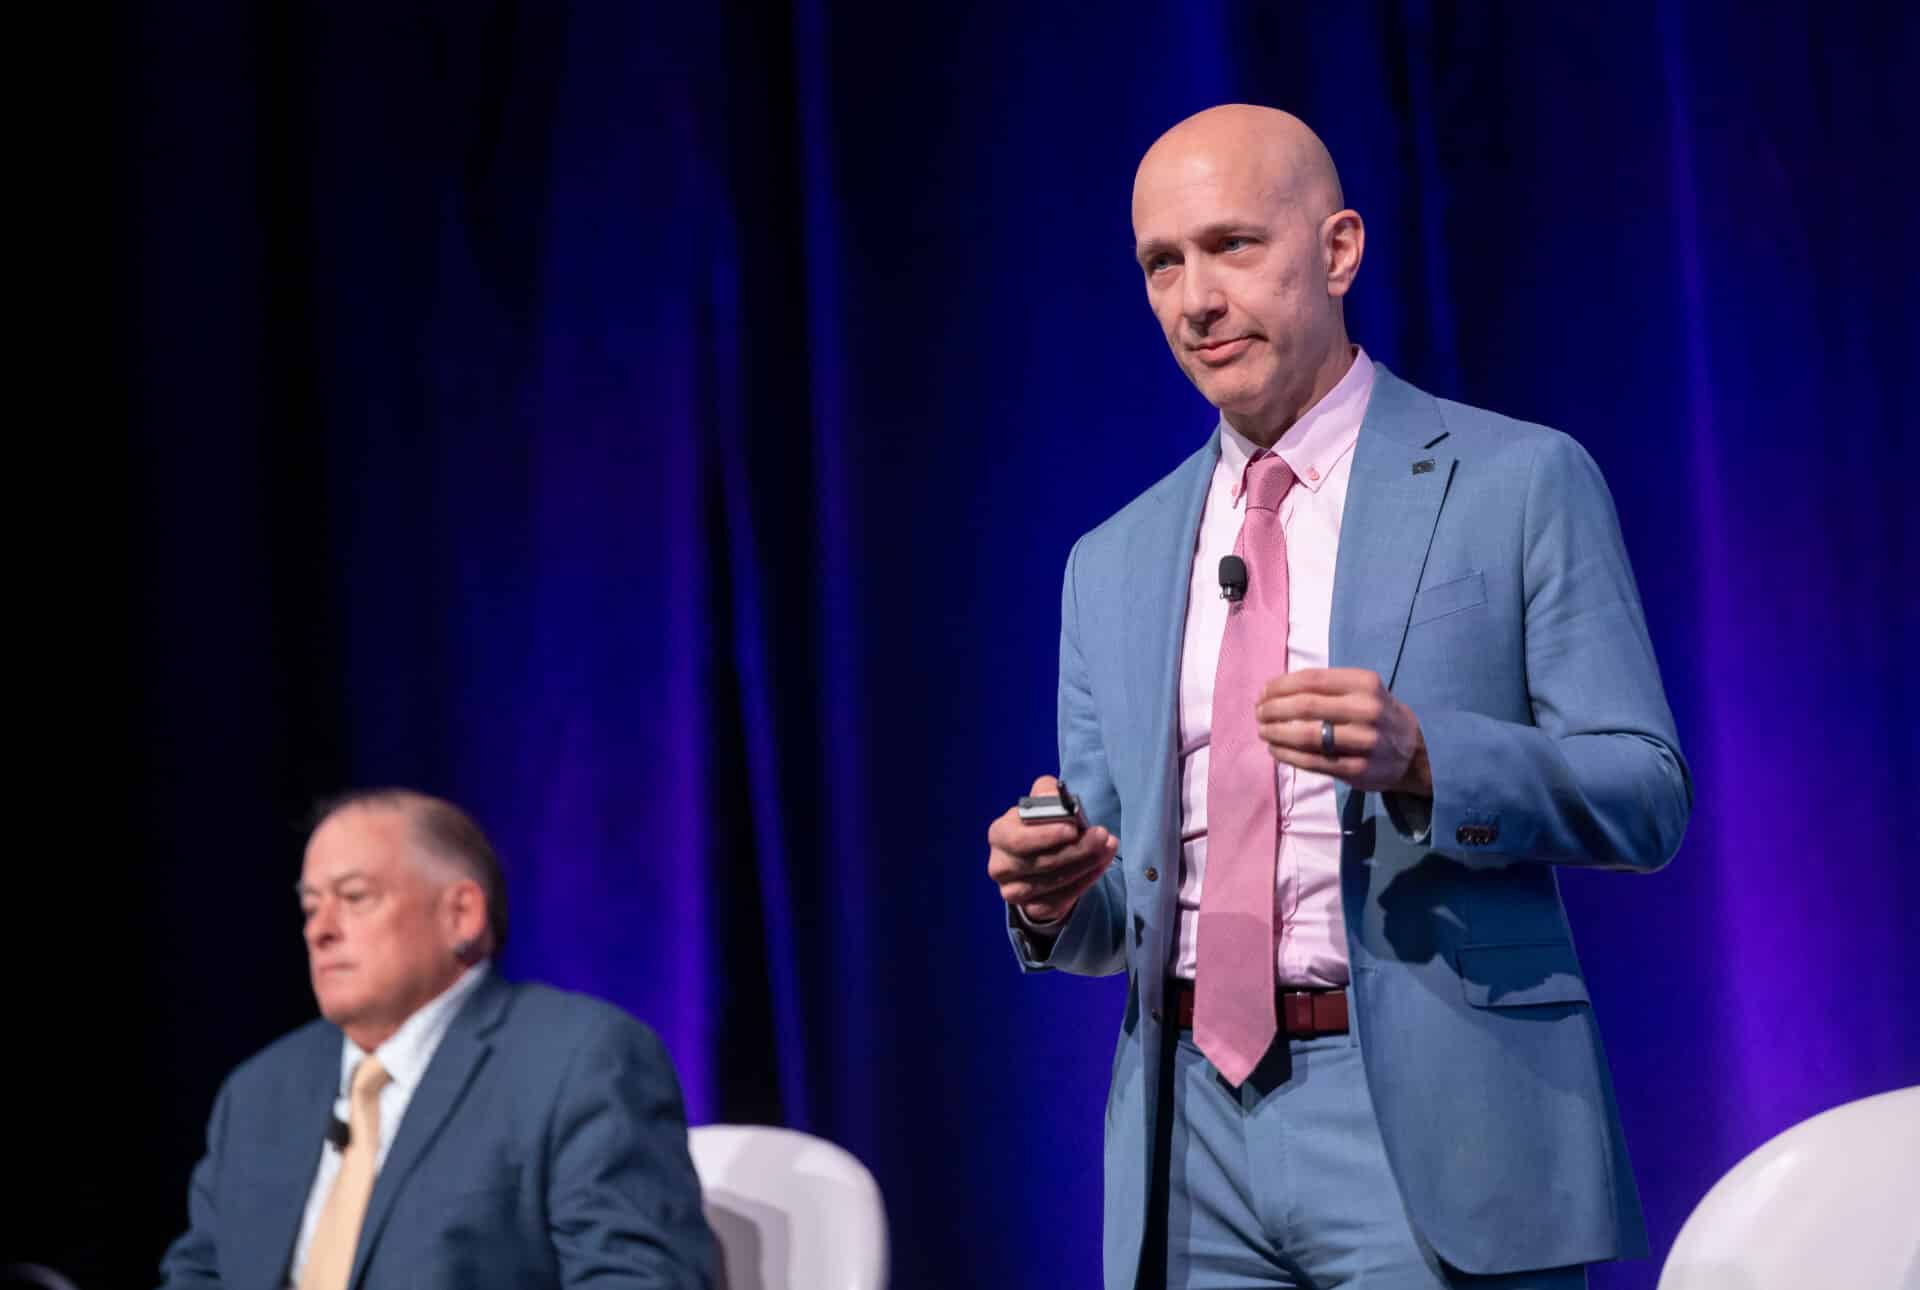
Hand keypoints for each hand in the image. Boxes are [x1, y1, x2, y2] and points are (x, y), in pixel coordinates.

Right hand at [986, 775, 1119, 922]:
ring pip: (1053, 883)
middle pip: (1040, 863)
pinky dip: (1084, 882)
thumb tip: (1060, 801)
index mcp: (1000, 835)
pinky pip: (1060, 900)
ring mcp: (1014, 891)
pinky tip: (1099, 865)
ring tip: (1107, 848)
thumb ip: (1048, 794)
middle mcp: (1001, 866)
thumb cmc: (1041, 824)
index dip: (1046, 836)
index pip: (1018, 839)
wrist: (1039, 855)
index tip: (1073, 828)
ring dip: (1085, 865)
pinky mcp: (1032, 908)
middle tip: (1102, 837)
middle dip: (1076, 849)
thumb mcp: (1042, 802)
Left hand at [1255, 668, 1431, 796]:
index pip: (1311, 679)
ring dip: (1276, 732)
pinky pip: (1312, 761)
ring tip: (1263, 731)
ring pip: (1306, 735)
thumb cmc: (1377, 714)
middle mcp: (1366, 710)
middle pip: (1305, 705)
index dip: (1279, 686)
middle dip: (1272, 709)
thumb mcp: (1362, 689)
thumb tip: (1273, 690)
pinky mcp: (1356, 769)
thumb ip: (1326, 686)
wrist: (1415, 751)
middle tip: (1258, 712)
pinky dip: (1286, 755)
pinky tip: (1275, 749)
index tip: (1262, 692)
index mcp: (1364, 683)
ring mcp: (1363, 741)